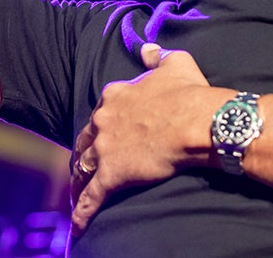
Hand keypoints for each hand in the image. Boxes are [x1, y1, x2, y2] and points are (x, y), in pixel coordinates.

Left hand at [69, 44, 224, 235]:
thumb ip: (157, 56)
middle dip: (83, 152)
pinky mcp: (112, 174)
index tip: (103, 132)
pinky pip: (92, 196)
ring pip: (83, 167)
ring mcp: (105, 149)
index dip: (101, 123)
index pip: (101, 110)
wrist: (196, 121)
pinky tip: (77, 225)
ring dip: (78, 180)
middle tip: (83, 163)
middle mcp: (104, 120)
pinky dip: (82, 211)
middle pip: (86, 139)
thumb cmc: (188, 93)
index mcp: (116, 96)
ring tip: (76, 192)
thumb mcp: (175, 63)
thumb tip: (148, 48)